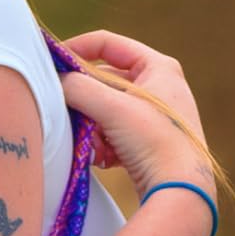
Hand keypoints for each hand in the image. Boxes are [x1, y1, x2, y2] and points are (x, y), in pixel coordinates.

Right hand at [58, 29, 208, 200]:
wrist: (182, 191)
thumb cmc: (154, 142)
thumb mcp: (111, 107)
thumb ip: (76, 87)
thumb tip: (55, 81)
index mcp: (159, 67)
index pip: (108, 44)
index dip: (76, 49)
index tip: (52, 63)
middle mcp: (160, 87)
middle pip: (105, 81)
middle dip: (84, 101)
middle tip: (68, 113)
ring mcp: (156, 116)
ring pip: (107, 110)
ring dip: (92, 127)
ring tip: (93, 146)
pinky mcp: (151, 142)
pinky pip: (115, 133)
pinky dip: (103, 144)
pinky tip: (103, 160)